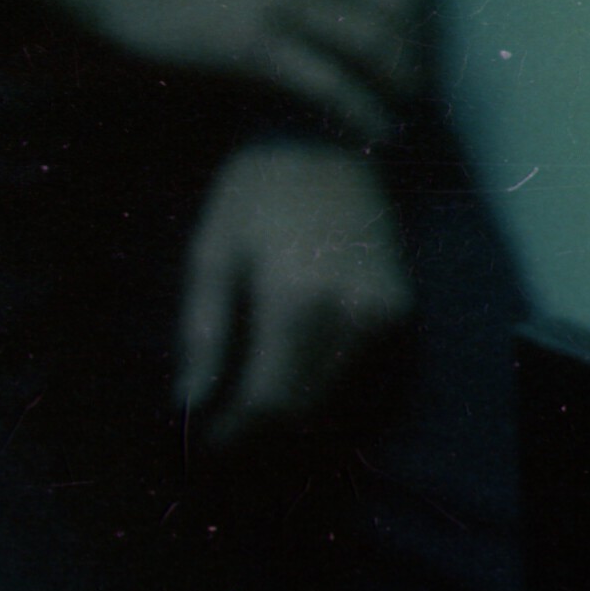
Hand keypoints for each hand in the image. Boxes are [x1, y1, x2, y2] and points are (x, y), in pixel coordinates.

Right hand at [31, 0, 425, 141]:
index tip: (418, 17)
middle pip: (397, 1)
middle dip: (415, 45)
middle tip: (416, 74)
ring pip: (374, 44)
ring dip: (398, 81)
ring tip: (400, 103)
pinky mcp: (254, 45)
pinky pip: (331, 85)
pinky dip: (362, 113)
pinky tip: (372, 130)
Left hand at [174, 141, 414, 450]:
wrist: (331, 141)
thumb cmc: (257, 190)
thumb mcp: (212, 253)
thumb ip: (204, 334)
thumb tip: (188, 404)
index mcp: (297, 302)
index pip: (269, 403)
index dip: (236, 437)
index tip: (204, 449)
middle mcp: (352, 318)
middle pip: (306, 413)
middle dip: (261, 439)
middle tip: (223, 444)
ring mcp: (385, 319)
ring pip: (335, 402)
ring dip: (292, 422)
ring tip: (249, 418)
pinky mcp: (401, 314)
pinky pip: (359, 376)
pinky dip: (322, 392)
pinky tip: (289, 383)